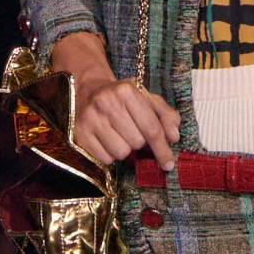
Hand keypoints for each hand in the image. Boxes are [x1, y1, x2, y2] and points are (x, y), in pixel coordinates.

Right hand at [49, 31, 180, 170]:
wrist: (87, 90)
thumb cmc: (122, 98)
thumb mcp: (146, 98)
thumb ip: (166, 115)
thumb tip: (174, 137)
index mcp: (126, 90)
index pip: (151, 128)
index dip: (162, 148)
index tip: (168, 163)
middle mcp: (106, 102)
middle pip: (137, 142)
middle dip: (139, 143)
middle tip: (132, 132)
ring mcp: (90, 118)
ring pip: (121, 153)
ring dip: (124, 149)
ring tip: (118, 135)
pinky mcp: (79, 133)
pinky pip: (105, 159)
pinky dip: (110, 154)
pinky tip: (106, 140)